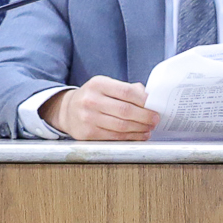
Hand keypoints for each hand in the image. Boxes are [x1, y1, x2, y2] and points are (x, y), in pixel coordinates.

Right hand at [42, 76, 157, 140]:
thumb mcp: (106, 86)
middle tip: (156, 119)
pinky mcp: (87, 134)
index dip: (144, 101)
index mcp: (98, 84)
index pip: (127, 92)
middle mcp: (91, 100)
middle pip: (125, 111)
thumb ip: (127, 89)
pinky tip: (139, 135)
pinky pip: (114, 137)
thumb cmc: (93, 97)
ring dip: (140, 129)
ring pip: (121, 126)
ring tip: (150, 128)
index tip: (155, 106)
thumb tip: (150, 98)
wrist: (67, 110)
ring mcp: (87, 118)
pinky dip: (131, 137)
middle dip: (145, 117)